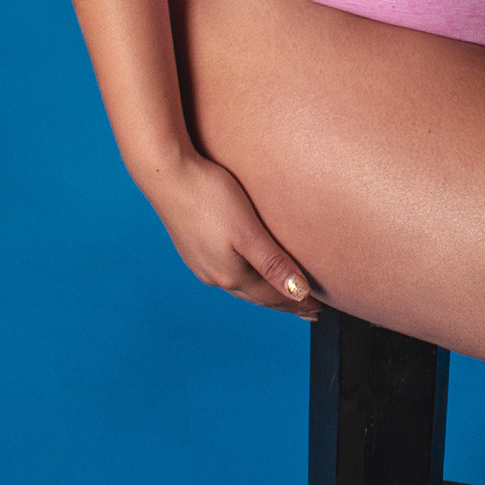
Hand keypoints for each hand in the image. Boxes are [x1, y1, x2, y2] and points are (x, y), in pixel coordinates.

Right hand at [145, 149, 323, 316]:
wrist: (166, 174)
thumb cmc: (210, 197)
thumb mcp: (249, 232)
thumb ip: (273, 264)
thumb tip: (299, 295)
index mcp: (230, 274)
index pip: (273, 297)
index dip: (298, 304)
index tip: (318, 310)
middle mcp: (214, 274)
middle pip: (257, 296)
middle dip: (283, 302)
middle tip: (306, 309)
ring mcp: (201, 262)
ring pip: (240, 285)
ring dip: (262, 292)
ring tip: (279, 293)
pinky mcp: (193, 247)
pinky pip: (226, 271)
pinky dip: (244, 278)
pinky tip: (244, 270)